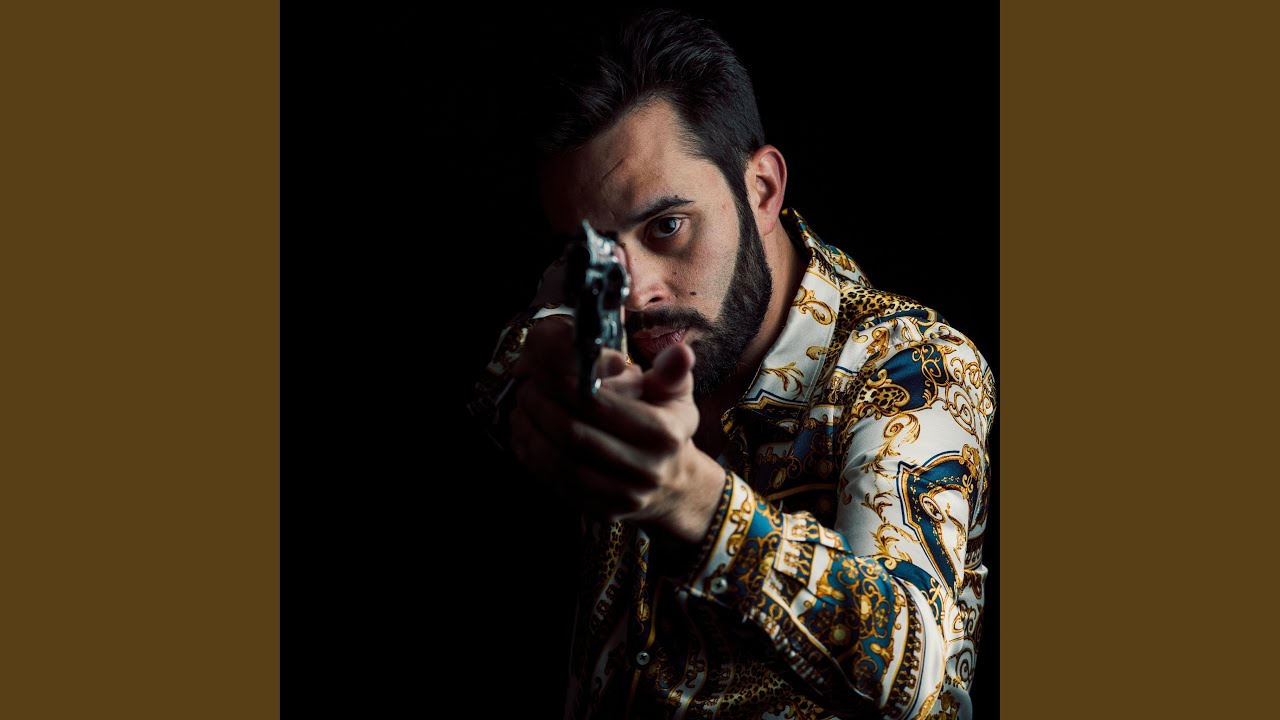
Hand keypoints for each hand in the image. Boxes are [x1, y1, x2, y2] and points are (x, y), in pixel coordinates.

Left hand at [509, 318, 726, 545]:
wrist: (674, 485)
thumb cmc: (668, 427)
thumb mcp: (676, 395)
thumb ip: (672, 371)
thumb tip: (680, 351)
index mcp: (664, 433)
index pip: (599, 406)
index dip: (564, 386)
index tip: (544, 371)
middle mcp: (647, 468)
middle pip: (575, 436)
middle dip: (542, 408)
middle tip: (527, 389)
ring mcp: (624, 495)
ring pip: (562, 465)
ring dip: (532, 434)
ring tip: (521, 410)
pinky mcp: (603, 511)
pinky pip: (558, 485)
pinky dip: (534, 460)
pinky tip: (525, 437)